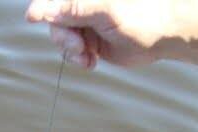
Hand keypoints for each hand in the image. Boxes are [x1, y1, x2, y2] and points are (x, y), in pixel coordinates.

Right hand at [26, 0, 174, 68]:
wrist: (165, 36)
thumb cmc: (143, 17)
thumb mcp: (104, 11)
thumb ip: (72, 9)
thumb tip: (37, 11)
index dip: (43, 7)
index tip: (33, 17)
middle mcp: (83, 3)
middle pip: (55, 18)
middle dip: (63, 36)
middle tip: (78, 47)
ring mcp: (85, 20)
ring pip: (61, 36)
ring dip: (71, 51)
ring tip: (88, 57)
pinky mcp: (89, 38)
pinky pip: (71, 50)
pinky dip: (78, 58)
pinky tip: (91, 60)